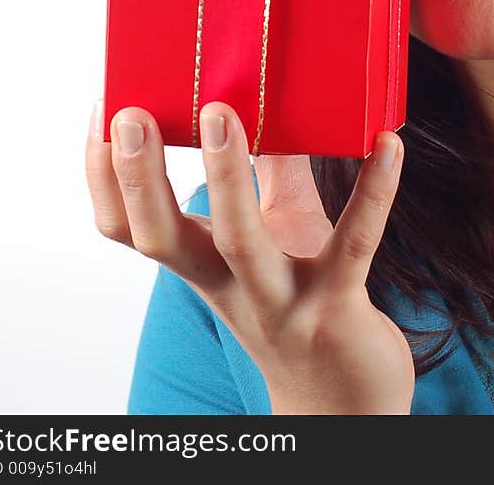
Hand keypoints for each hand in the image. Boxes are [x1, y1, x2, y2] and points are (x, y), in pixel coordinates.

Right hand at [85, 100, 414, 413]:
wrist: (343, 401)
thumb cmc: (302, 300)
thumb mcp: (275, 233)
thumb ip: (270, 170)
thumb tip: (268, 93)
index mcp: (202, 267)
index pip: (129, 229)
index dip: (106, 177)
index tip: (105, 109)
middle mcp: (229, 288)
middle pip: (164, 239)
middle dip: (142, 179)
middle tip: (133, 116)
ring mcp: (281, 301)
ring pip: (241, 242)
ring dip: (226, 179)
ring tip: (221, 113)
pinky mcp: (338, 307)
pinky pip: (354, 243)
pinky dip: (372, 192)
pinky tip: (388, 145)